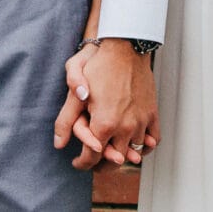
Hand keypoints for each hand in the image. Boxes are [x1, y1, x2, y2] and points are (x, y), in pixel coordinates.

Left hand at [53, 40, 159, 169]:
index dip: (82, 163)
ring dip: (122, 155)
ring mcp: (141, 121)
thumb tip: (59, 143)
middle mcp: (125, 126)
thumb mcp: (75, 91)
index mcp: (104, 123)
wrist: (125, 47)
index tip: (77, 163)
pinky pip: (153, 140)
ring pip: (134, 152)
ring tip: (112, 154)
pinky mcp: (152, 113)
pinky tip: (135, 144)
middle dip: (101, 164)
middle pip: (113, 160)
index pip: (92, 157)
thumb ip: (65, 119)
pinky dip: (145, 146)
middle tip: (93, 162)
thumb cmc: (99, 64)